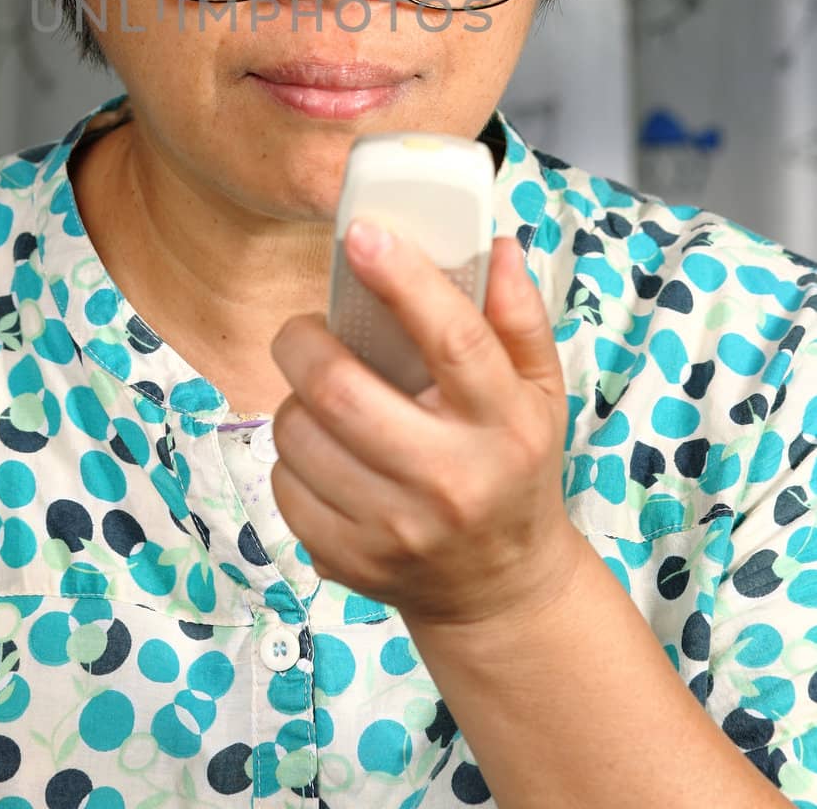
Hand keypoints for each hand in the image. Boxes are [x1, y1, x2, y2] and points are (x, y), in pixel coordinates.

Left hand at [268, 220, 579, 632]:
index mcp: (503, 423)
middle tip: (307, 330)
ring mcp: (396, 528)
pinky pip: (285, 485)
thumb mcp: (540, 393)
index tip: (363, 233)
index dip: (401, 278)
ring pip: (299, 434)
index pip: (452, 338)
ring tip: (322, 397)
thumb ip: (519, 318)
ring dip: (296, 400)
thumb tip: (497, 247)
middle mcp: (451, 480)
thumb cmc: (515, 470)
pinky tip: (324, 454)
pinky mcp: (351, 561)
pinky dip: (292, 457)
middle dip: (303, 341)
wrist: (500, 591)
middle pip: (340, 390)